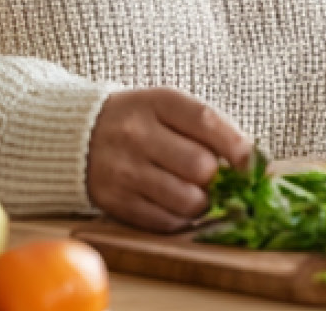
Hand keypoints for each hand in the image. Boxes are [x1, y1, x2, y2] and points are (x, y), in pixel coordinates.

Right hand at [88, 87, 251, 233]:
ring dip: (202, 203)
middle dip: (217, 178)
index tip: (250, 164)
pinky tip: (177, 207)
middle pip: (200, 166)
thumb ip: (206, 127)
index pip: (206, 122)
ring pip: (186, 200)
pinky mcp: (114, 201)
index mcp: (157, 102)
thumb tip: (250, 161)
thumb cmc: (138, 121)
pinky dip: (180, 220)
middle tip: (213, 178)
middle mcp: (136, 134)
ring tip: (196, 194)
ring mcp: (123, 170)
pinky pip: (164, 222)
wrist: (75, 135)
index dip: (237, 146)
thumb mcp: (166, 106)